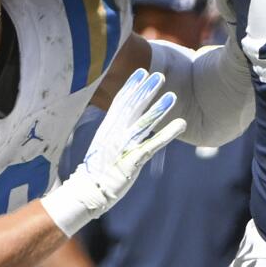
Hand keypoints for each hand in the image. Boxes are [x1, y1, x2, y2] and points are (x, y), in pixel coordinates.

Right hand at [40, 69, 185, 235]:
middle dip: (145, 91)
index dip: (131, 87)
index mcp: (107, 130)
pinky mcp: (131, 162)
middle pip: (132, 108)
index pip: (120, 103)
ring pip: (143, 123)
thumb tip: (122, 125)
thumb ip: (113, 135)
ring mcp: (122, 147)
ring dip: (158, 108)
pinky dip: (167, 133)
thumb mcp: (102, 148)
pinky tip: (180, 123)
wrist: (85, 193)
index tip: (141, 72)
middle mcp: (114, 135)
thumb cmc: (95, 173)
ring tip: (172, 95)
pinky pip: (152, 145)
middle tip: (158, 75)